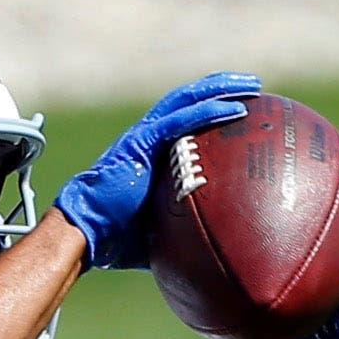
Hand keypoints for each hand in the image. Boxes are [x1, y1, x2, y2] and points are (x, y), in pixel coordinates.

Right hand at [51, 73, 262, 270]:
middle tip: (253, 85)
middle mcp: (147, 136)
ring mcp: (143, 136)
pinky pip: (181, 120)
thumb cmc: (116, 239)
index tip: (241, 107)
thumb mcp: (162, 232)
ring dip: (220, 89)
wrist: (84, 233)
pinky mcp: (141, 142)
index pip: (184, 118)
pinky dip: (209, 111)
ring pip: (187, 99)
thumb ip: (185, 231)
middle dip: (221, 87)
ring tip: (251, 85)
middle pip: (189, 99)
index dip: (210, 106)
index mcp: (151, 151)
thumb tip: (214, 254)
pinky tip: (236, 109)